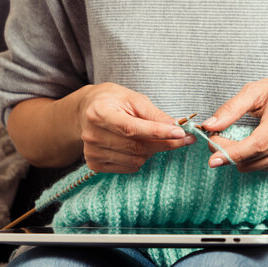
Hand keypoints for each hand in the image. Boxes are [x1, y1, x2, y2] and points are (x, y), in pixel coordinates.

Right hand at [79, 82, 195, 172]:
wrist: (87, 110)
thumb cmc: (113, 101)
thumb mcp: (133, 99)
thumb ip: (154, 114)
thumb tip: (175, 127)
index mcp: (99, 113)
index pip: (132, 128)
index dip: (158, 132)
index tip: (181, 133)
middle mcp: (92, 134)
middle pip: (136, 147)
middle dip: (163, 143)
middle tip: (180, 137)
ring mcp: (92, 152)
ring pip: (135, 160)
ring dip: (151, 151)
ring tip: (150, 137)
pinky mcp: (95, 164)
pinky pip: (129, 168)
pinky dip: (140, 158)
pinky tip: (137, 145)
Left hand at [202, 77, 267, 171]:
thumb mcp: (254, 91)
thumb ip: (231, 108)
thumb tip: (209, 125)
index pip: (256, 144)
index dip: (233, 153)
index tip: (212, 156)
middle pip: (251, 158)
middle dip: (226, 152)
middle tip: (215, 139)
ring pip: (252, 166)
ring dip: (236, 157)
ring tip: (231, 139)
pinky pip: (260, 168)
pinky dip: (248, 159)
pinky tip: (249, 145)